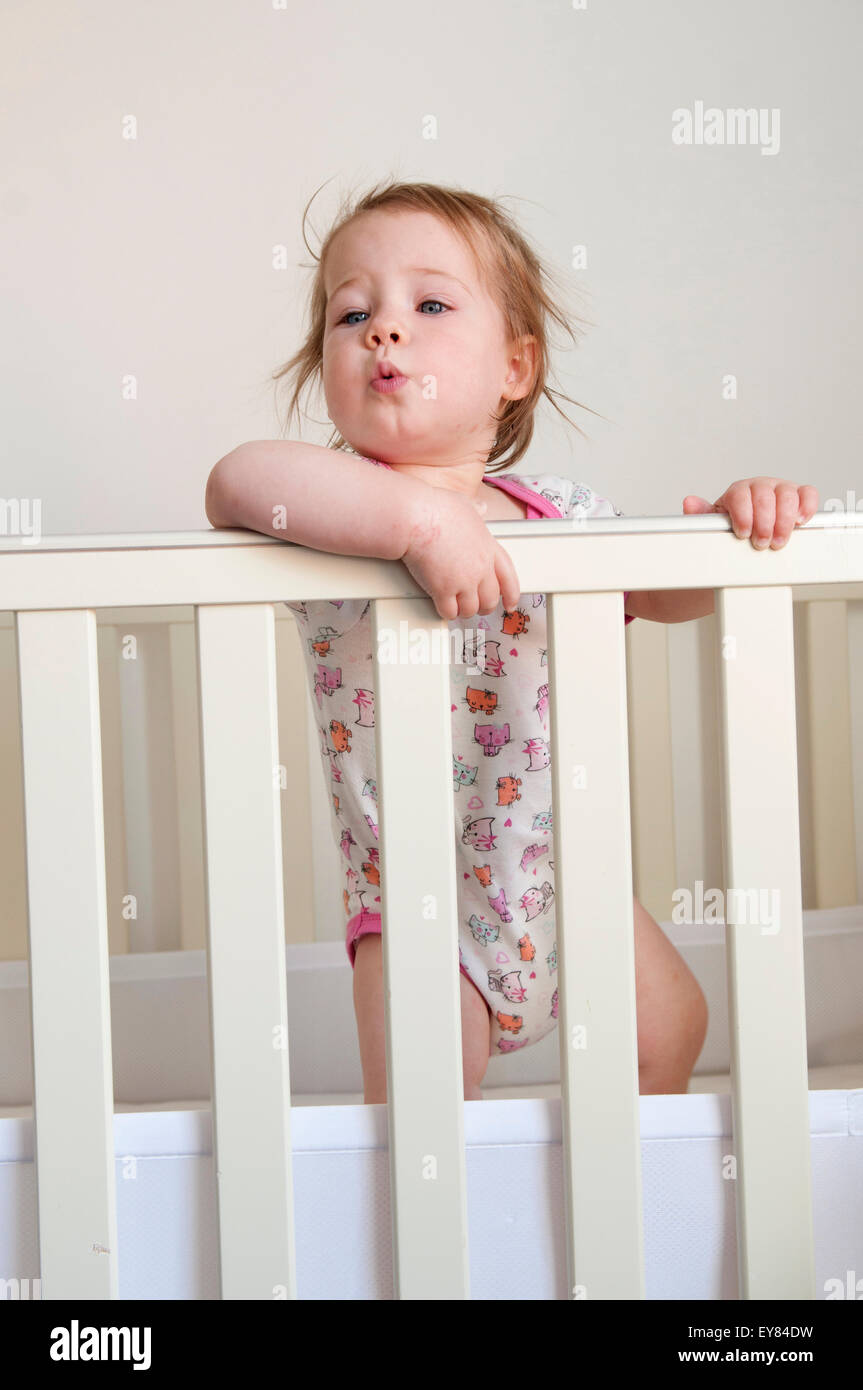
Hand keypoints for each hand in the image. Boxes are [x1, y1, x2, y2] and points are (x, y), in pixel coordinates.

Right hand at [401, 489, 521, 619]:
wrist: (418, 518)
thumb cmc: (437, 509)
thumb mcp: (464, 504)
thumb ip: (475, 510)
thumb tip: (480, 507)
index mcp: (488, 547)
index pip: (508, 577)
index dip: (512, 593)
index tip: (510, 602)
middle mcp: (480, 568)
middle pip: (490, 598)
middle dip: (484, 606)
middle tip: (478, 607)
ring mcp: (463, 581)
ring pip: (470, 609)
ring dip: (464, 611)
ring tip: (457, 607)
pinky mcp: (443, 589)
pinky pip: (449, 611)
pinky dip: (446, 612)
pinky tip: (442, 607)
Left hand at [682, 477, 818, 549]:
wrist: (749, 531)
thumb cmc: (733, 526)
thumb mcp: (714, 524)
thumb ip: (702, 515)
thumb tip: (690, 503)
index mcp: (738, 491)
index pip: (740, 495)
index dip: (743, 515)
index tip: (743, 533)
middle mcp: (760, 486)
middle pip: (765, 496)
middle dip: (764, 523)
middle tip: (761, 543)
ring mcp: (781, 489)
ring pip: (787, 495)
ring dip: (784, 521)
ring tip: (778, 540)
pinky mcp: (799, 496)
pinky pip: (808, 493)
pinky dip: (807, 506)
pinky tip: (800, 521)